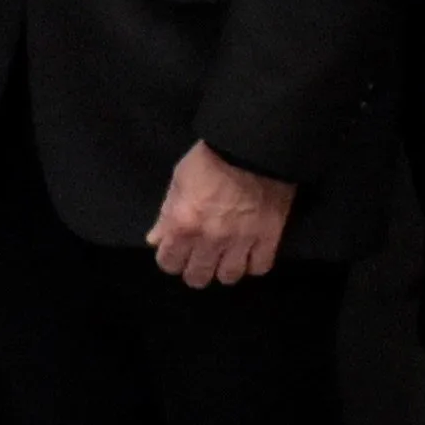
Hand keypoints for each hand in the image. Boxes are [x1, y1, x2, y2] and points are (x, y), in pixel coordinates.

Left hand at [147, 142, 293, 288]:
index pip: (169, 263)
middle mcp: (210, 239)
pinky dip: (253, 263)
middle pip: (198, 277)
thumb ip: (166, 214)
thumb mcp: (179, 181)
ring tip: (225, 257)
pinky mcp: (269, 237)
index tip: (176, 251)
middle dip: (195, 269)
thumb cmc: (209, 159)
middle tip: (200, 257)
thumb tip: (155, 240)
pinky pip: (259, 267)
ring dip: (224, 269)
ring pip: (229, 277)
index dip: (170, 258)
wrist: (252, 147)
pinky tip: (249, 253)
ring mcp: (241, 241)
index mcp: (183, 225)